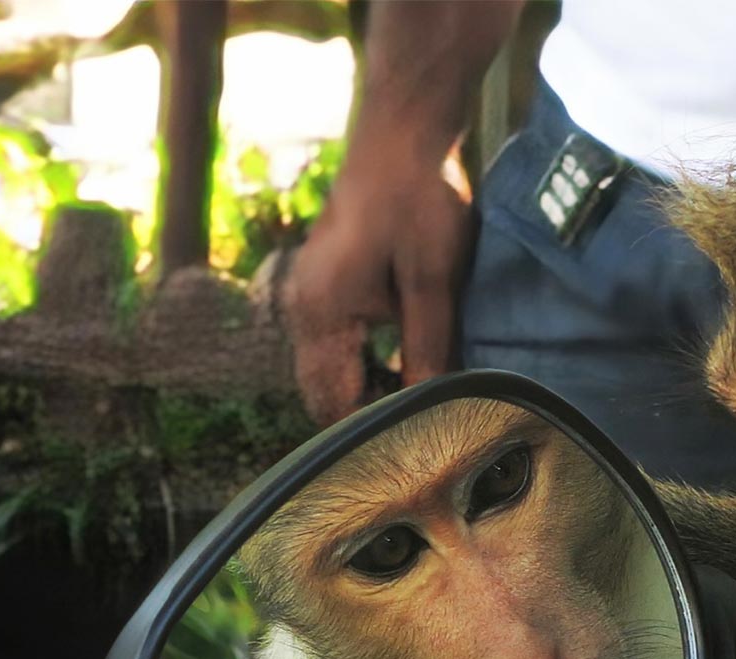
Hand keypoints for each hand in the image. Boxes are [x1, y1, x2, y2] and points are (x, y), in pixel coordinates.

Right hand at [284, 152, 473, 425]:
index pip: (331, 402)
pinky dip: (363, 362)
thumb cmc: (419, 197)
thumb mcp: (433, 280)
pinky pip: (335, 341)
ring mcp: (310, 291)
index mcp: (321, 312)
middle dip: (364, 416)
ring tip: (416, 404)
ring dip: (365, 389)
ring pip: (328, 368)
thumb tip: (428, 408)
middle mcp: (303, 306)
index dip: (370, 433)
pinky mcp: (326, 280)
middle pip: (322, 391)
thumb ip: (428, 348)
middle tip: (419, 432)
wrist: (404, 131)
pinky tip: (403, 365)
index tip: (414, 449)